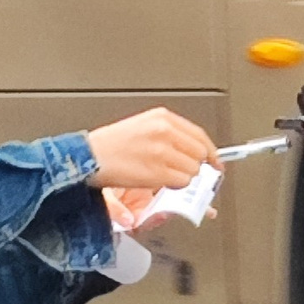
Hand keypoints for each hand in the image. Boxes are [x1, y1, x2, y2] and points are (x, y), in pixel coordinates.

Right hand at [84, 107, 215, 196]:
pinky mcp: (157, 171)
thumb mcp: (142, 126)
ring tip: (163, 175)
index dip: (210, 152)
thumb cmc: (109, 145)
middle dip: (194, 165)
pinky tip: (159, 180)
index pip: (199, 135)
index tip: (215, 162)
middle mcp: (164, 131)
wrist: (88, 157)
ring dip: (182, 177)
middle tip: (180, 170)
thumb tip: (190, 147)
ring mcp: (162, 151)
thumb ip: (169, 134)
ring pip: (192, 170)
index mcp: (162, 117)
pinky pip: (181, 182)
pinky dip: (174, 185)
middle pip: (199, 153)